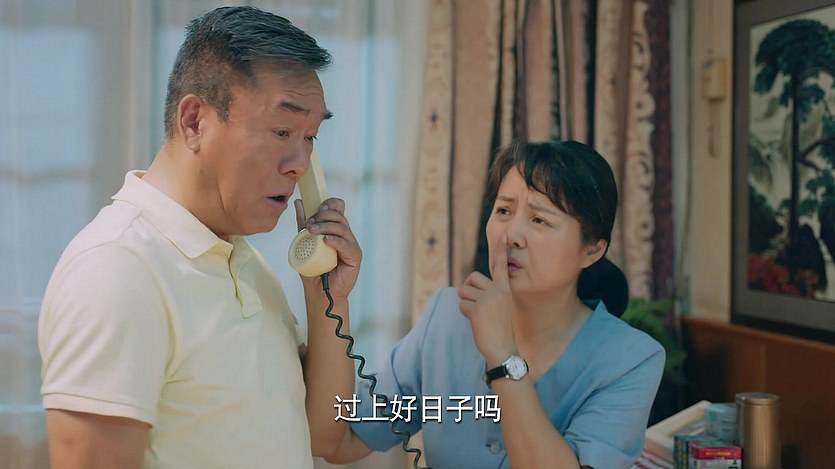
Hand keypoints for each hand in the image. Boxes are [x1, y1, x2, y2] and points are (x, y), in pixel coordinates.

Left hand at [295, 198, 361, 298]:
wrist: (319, 291)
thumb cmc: (313, 268)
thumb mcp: (304, 242)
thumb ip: (302, 223)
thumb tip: (299, 203)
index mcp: (335, 228)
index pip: (338, 208)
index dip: (330, 204)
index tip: (317, 209)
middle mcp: (345, 234)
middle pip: (338, 216)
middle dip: (322, 217)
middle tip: (308, 225)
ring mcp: (351, 244)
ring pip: (341, 228)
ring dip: (325, 227)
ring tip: (311, 232)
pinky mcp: (355, 256)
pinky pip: (346, 244)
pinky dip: (335, 241)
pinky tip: (326, 241)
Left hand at [458, 235, 515, 365]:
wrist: (503, 348)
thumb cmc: (500, 329)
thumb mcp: (500, 307)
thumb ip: (489, 294)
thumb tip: (466, 288)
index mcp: (504, 289)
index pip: (501, 267)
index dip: (501, 252)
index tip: (503, 237)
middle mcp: (497, 291)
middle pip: (472, 278)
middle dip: (468, 290)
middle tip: (475, 305)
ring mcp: (487, 299)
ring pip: (464, 292)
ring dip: (466, 304)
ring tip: (478, 316)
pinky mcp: (477, 308)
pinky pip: (462, 305)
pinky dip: (465, 314)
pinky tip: (476, 322)